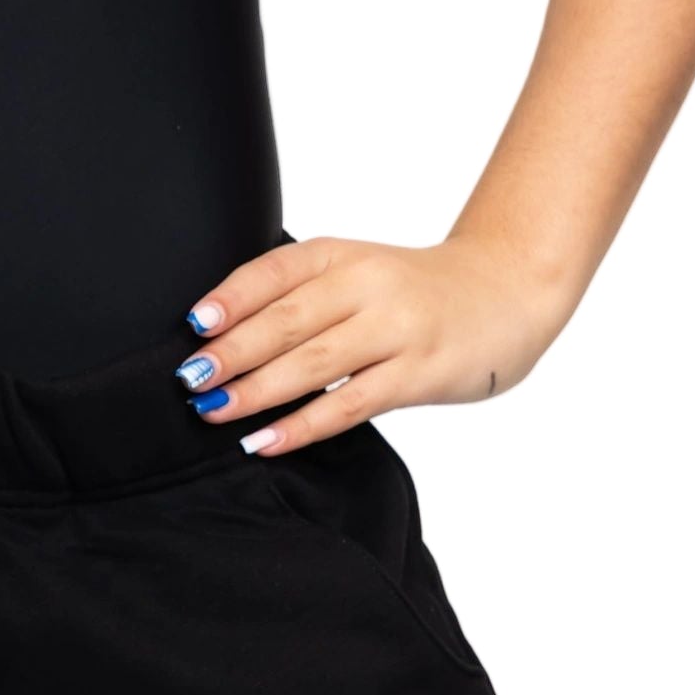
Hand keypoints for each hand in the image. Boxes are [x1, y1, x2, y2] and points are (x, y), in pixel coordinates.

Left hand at [172, 231, 559, 453]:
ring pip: (315, 363)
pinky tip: (269, 440)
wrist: (505, 292)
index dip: (231, 297)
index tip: (193, 325)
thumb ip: (302, 292)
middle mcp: (366, 285)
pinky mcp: (419, 373)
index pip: (275, 271)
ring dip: (259, 390)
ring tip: (215, 411)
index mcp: (342, 254)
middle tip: (189, 380)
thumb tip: (221, 333)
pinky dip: (305, 424)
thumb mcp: (357, 269)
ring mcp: (396, 330)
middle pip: (288, 319)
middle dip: (233, 352)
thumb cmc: (413, 288)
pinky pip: (352, 403)